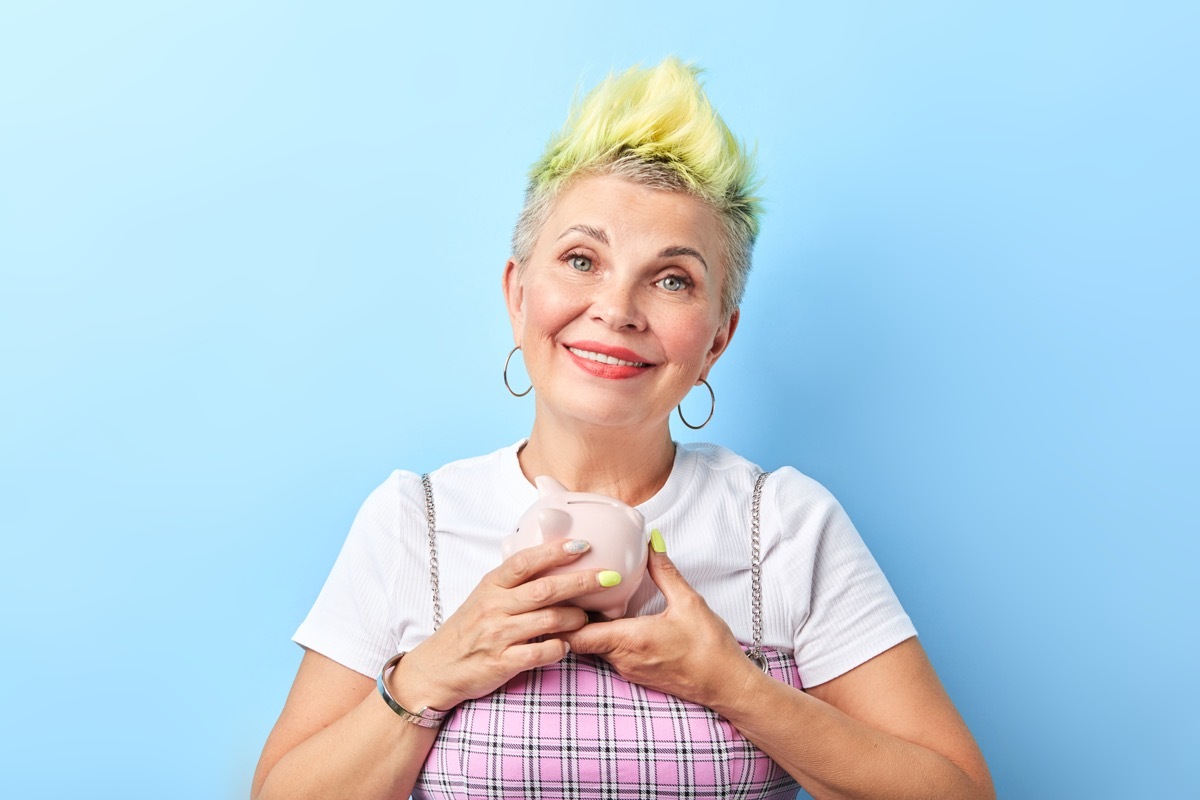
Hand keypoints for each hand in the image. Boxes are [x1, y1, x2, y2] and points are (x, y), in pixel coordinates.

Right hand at [393, 539, 616, 709]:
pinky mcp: (502, 663)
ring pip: (549, 620)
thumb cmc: (467, 629)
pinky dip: (559, 647)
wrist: (437, 668)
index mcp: (491, 585)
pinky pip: (541, 652)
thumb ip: (513, 580)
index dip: (555, 551)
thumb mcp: (484, 596)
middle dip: (582, 581)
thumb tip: (552, 558)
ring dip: (575, 617)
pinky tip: (566, 644)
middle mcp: (494, 607)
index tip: (584, 545)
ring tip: (587, 616)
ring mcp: (498, 635)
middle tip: (609, 576)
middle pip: (545, 589)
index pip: (525, 561)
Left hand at [560, 533, 760, 708]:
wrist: (726, 686)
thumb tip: (651, 543)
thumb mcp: (689, 602)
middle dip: (568, 618)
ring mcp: (627, 669)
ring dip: (585, 626)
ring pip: (592, 647)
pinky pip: (607, 653)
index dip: (561, 617)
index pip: (575, 635)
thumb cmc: (710, 648)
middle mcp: (622, 659)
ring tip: (581, 599)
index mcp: (630, 640)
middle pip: (578, 640)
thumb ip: (664, 571)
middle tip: (563, 590)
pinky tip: (607, 617)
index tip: (559, 595)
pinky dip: (601, 636)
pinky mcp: (635, 674)